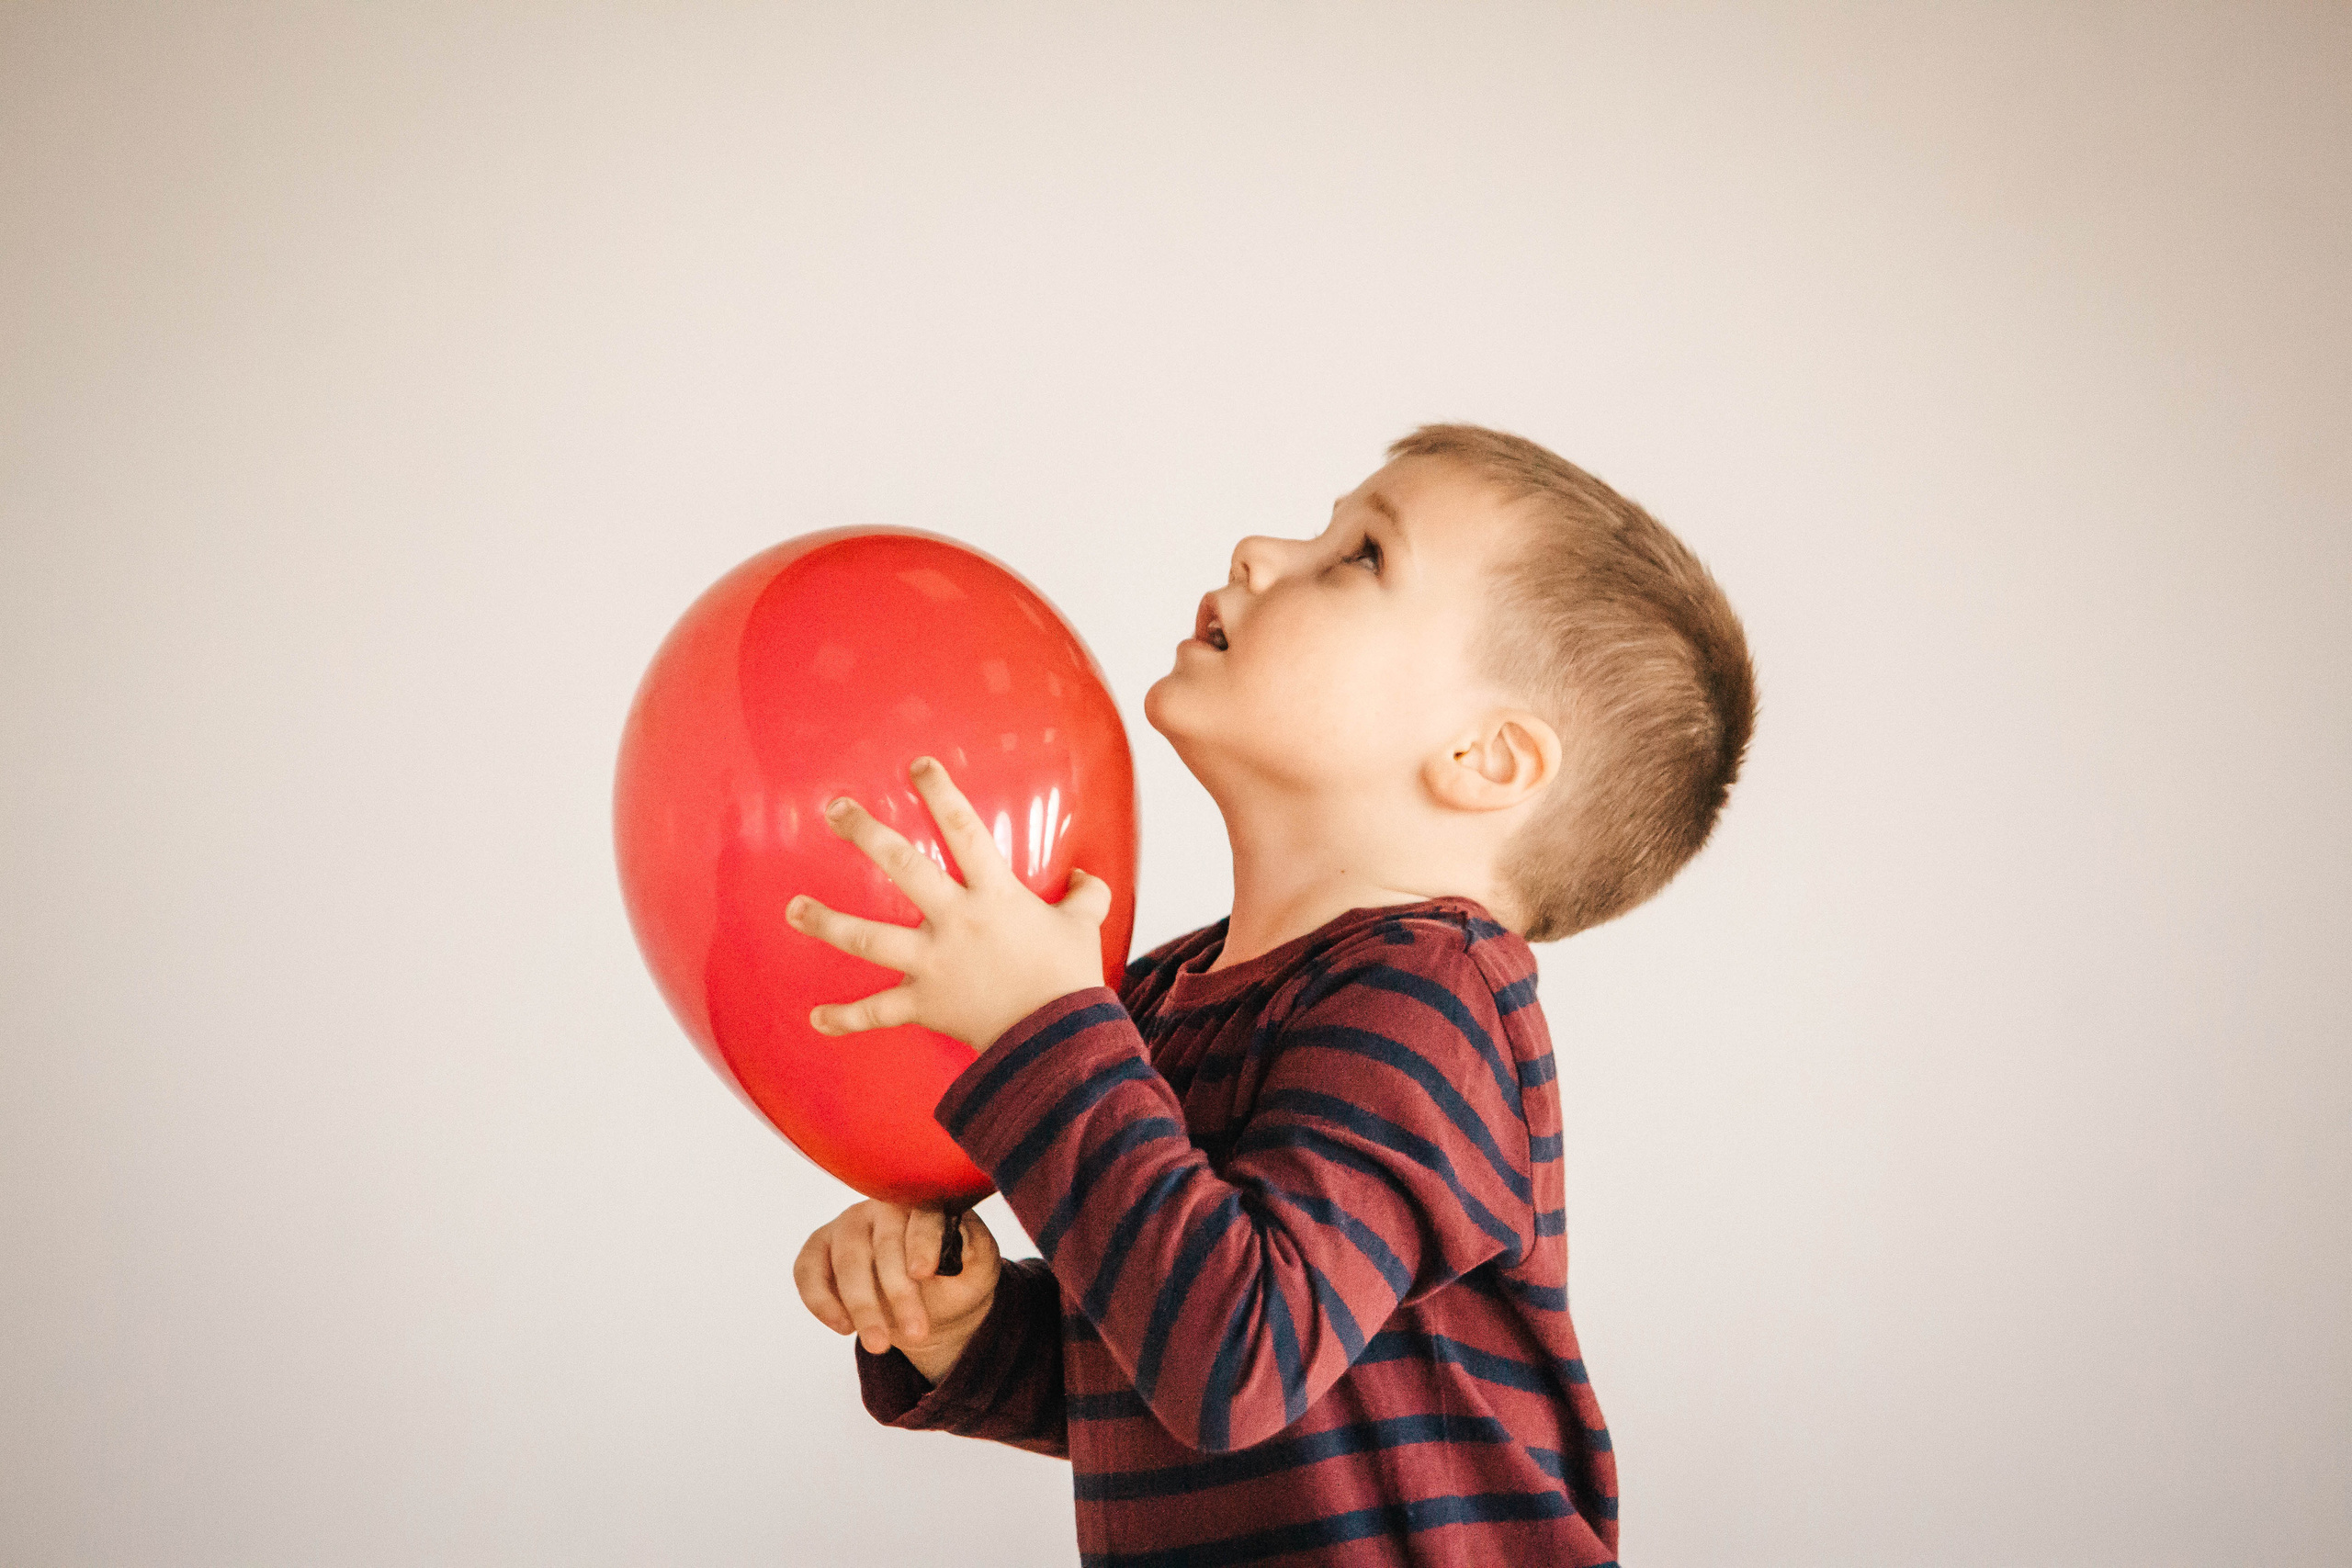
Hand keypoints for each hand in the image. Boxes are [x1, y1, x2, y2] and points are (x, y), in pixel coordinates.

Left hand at [786, 756, 1112, 1049]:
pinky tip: (815, 1018)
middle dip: (866, 834)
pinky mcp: (925, 1004)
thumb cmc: (1070, 979)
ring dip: (828, 922)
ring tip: (793, 907)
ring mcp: (934, 963)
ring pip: (869, 939)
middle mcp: (957, 921)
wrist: (1060, 1040)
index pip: (964, 828)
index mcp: (995, 895)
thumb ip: (1086, 896)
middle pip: (904, 867)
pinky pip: (877, 1012)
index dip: (940, 792)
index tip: (917, 766)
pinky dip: (846, 1019)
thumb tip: (1087, 877)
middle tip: (835, 810)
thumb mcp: (1084, 927)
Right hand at [794, 1199, 1001, 1382]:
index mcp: (925, 1203)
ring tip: (879, 1344)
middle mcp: (882, 1207)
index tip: (923, 1273)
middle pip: (882, 1243)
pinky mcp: (820, 1248)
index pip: (922, 1213)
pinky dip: (820, 1300)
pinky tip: (844, 1327)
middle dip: (897, 1293)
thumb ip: (978, 1251)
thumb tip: (963, 1240)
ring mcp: (848, 1226)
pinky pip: (808, 1269)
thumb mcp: (979, 1269)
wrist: (931, 1306)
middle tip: (916, 1333)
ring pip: (846, 1260)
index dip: (921, 1242)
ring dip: (861, 1305)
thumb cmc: (956, 1280)